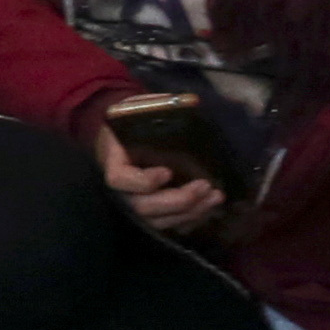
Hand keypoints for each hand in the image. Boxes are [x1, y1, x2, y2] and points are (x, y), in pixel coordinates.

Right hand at [85, 100, 231, 238]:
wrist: (123, 139)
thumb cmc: (132, 123)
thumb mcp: (139, 108)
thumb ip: (160, 105)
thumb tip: (192, 102)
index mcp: (114, 163)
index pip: (122, 180)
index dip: (144, 181)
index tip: (167, 171)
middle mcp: (122, 192)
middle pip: (144, 208)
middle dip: (178, 200)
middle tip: (204, 186)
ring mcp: (136, 205)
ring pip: (159, 222)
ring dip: (190, 212)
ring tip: (215, 197)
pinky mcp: (152, 214)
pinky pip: (170, 227)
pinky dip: (191, 220)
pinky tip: (210, 208)